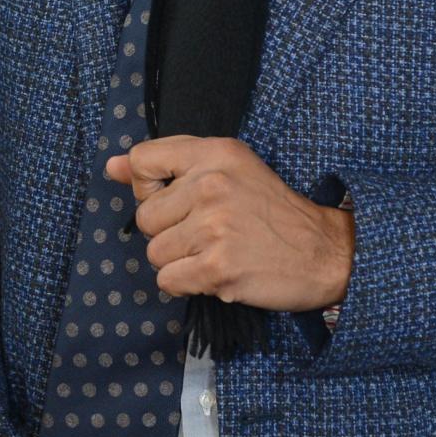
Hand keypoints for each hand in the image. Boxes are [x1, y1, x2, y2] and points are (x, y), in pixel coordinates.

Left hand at [104, 136, 352, 311]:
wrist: (325, 252)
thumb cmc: (272, 211)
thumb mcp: (228, 168)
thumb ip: (168, 164)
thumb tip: (110, 168)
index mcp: (215, 153)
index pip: (141, 161)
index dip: (147, 186)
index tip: (173, 198)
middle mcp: (212, 184)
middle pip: (145, 216)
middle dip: (168, 231)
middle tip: (207, 232)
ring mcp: (214, 227)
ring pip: (154, 252)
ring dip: (179, 260)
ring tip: (215, 252)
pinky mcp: (217, 267)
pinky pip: (167, 280)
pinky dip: (187, 283)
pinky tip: (217, 272)